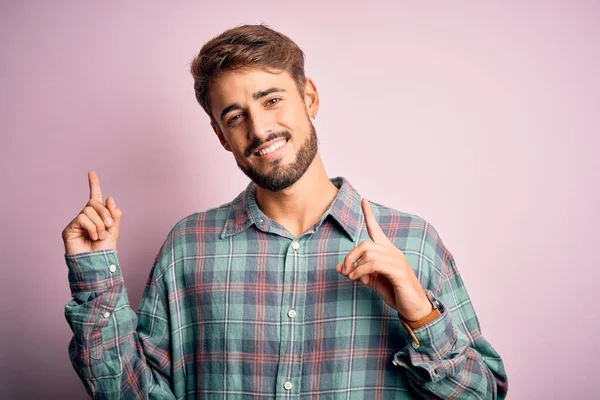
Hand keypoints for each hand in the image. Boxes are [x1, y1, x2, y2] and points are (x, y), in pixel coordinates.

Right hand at [62, 171, 122, 254]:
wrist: (97, 264)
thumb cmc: (104, 251)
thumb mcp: (114, 231)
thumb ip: (114, 215)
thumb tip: (110, 198)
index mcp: (97, 217)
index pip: (95, 198)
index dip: (94, 185)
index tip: (92, 172)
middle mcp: (86, 218)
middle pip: (94, 203)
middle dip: (105, 214)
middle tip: (108, 227)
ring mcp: (77, 223)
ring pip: (89, 211)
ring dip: (99, 223)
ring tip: (100, 236)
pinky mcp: (69, 229)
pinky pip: (82, 218)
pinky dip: (92, 227)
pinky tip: (93, 236)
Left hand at [335, 198, 432, 320]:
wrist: (413, 307)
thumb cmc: (394, 291)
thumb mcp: (371, 280)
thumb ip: (356, 272)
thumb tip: (338, 267)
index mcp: (387, 251)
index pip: (376, 230)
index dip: (369, 215)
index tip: (363, 201)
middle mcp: (393, 252)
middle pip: (365, 244)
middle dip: (350, 257)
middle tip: (345, 271)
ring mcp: (397, 261)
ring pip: (369, 253)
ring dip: (354, 266)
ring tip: (351, 277)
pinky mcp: (398, 272)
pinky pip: (375, 265)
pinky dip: (361, 271)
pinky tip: (357, 279)